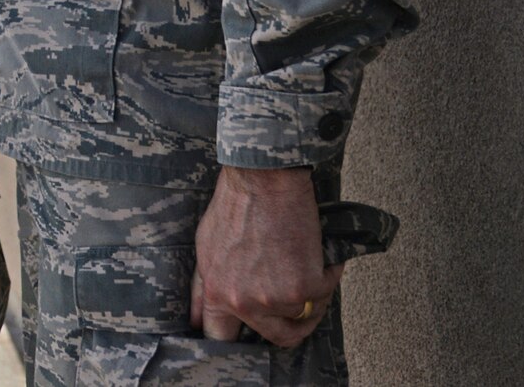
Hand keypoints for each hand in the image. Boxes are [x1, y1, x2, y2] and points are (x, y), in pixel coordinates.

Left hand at [191, 166, 343, 346]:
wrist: (262, 181)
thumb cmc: (234, 207)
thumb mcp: (205, 248)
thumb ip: (203, 287)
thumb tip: (197, 319)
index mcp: (218, 294)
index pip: (221, 338)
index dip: (235, 342)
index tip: (247, 341)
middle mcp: (244, 303)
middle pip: (276, 337)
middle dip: (291, 323)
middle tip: (298, 302)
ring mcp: (275, 298)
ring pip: (304, 315)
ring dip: (311, 296)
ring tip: (305, 266)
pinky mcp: (305, 287)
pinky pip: (324, 295)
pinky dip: (327, 276)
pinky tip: (318, 255)